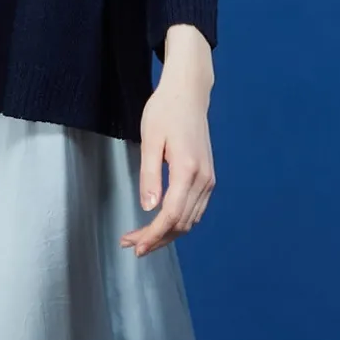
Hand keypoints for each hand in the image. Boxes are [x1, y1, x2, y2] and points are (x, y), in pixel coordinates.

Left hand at [121, 25, 214, 256]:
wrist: (188, 93)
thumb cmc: (166, 111)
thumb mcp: (150, 140)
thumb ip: (149, 176)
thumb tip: (149, 208)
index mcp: (188, 170)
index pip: (171, 215)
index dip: (153, 235)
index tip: (136, 245)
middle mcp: (203, 178)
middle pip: (182, 223)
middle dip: (156, 239)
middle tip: (130, 245)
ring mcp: (208, 179)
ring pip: (190, 220)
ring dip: (167, 234)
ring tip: (140, 238)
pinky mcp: (207, 177)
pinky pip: (195, 209)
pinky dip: (178, 223)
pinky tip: (160, 224)